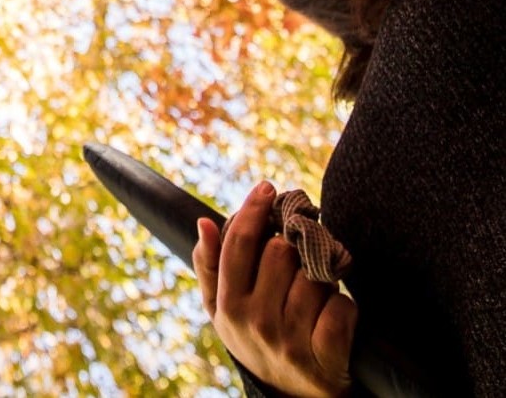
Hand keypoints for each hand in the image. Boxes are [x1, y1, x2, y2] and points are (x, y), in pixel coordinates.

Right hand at [194, 183, 355, 397]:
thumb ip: (210, 264)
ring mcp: (289, 342)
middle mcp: (254, 322)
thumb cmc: (255, 337)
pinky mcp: (323, 360)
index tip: (268, 188)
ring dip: (320, 279)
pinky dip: (344, 307)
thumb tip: (203, 220)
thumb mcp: (222, 308)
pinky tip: (333, 315)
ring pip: (313, 277)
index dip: (254, 209)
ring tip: (314, 294)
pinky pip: (341, 309)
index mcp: (227, 304)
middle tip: (299, 258)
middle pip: (281, 253)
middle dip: (294, 249)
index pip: (238, 242)